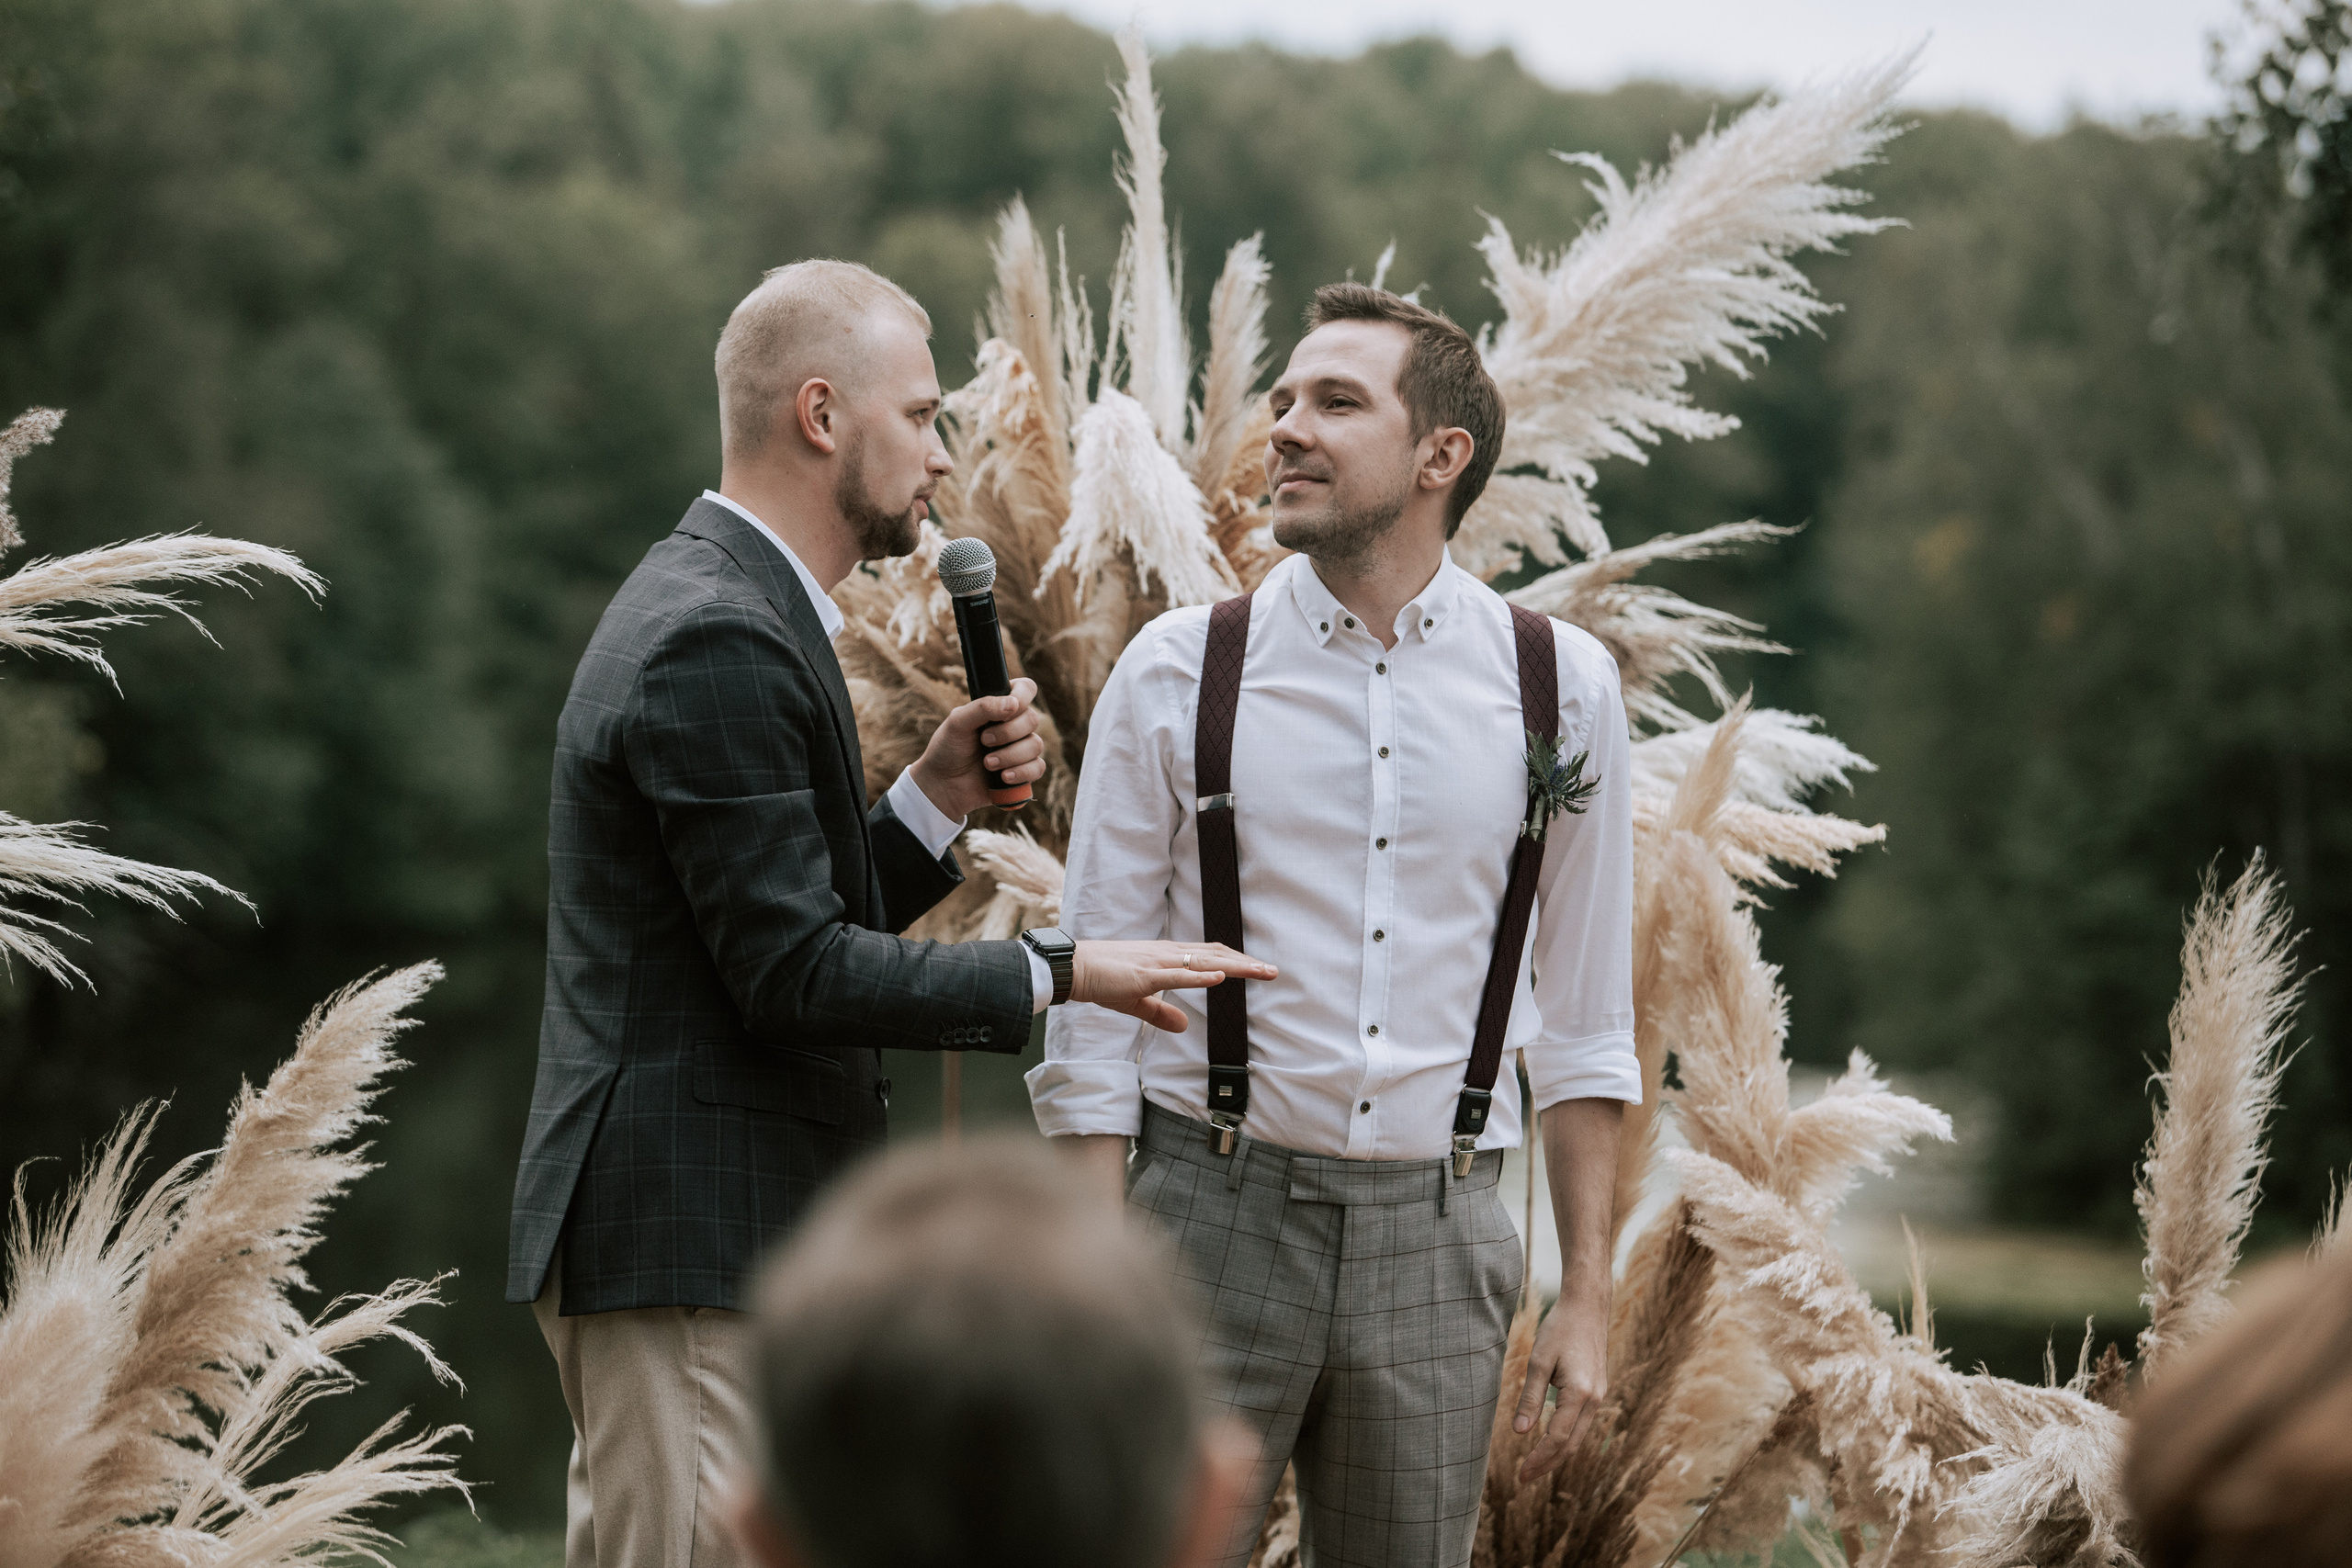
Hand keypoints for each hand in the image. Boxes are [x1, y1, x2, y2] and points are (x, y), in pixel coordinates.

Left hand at [910, 677, 1047, 819]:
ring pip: (1036, 745)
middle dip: (1009, 732)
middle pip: (1032, 719)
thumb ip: (983, 707)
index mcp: (999, 706)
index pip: (1026, 689)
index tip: (1008, 709)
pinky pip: (1038, 768)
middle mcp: (1014, 725)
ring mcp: (1020, 749)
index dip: (1023, 696)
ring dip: (1011, 755)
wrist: (943, 784)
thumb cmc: (948, 748)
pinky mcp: (1024, 772)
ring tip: (987, 763)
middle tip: (984, 740)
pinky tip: (1004, 777)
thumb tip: (1013, 704)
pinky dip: (1022, 772)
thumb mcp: (958, 722)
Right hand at [1071, 940, 1274, 1031]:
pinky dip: (1201, 977)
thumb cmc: (1103, 980)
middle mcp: (1168, 954)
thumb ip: (1161, 1013)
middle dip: (1246, 964)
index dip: (1236, 961)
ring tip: (1260, 971)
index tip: (1258, 968)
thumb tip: (1183, 1026)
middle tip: (1273, 971)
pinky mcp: (1146, 975)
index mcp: (1168, 957)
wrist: (1076, 969)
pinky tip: (1221, 978)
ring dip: (1235, 967)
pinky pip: (1178, 975)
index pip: (1210, 955)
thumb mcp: (1137, 1001)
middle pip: (1216, 956)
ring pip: (1205, 962)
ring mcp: (1159, 963)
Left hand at [1512, 1283, 1608, 1480]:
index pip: (1558, 1439)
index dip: (1539, 1459)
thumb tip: (1519, 1432)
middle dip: (1548, 1464)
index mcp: (1580, 1394)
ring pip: (1579, 1437)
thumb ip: (1530, 1398)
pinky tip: (1551, 1442)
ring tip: (1534, 1466)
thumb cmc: (1560, 1329)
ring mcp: (1599, 1396)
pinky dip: (1566, 1438)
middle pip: (1571, 1445)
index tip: (1521, 1475)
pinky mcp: (1597, 1391)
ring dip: (1557, 1454)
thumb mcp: (1539, 1361)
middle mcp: (1594, 1400)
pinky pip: (1582, 1424)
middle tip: (1524, 1479)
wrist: (1588, 1307)